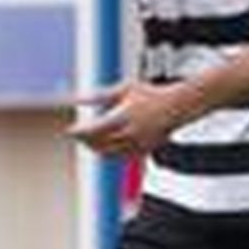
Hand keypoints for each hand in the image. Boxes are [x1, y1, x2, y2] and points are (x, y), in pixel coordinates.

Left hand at [68, 80, 199, 157]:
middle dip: (86, 141)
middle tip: (76, 136)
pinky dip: (110, 155)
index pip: (95, 130)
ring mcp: (139, 144)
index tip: (71, 130)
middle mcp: (131, 133)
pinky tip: (103, 148)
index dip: (80, 132)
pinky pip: (122, 157)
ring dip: (96, 149)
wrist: (178, 106)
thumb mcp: (123, 90)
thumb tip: (79, 97)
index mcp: (125, 116)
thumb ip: (99, 95)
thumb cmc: (151, 95)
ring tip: (87, 142)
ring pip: (110, 154)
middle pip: (100, 144)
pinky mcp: (144, 150)